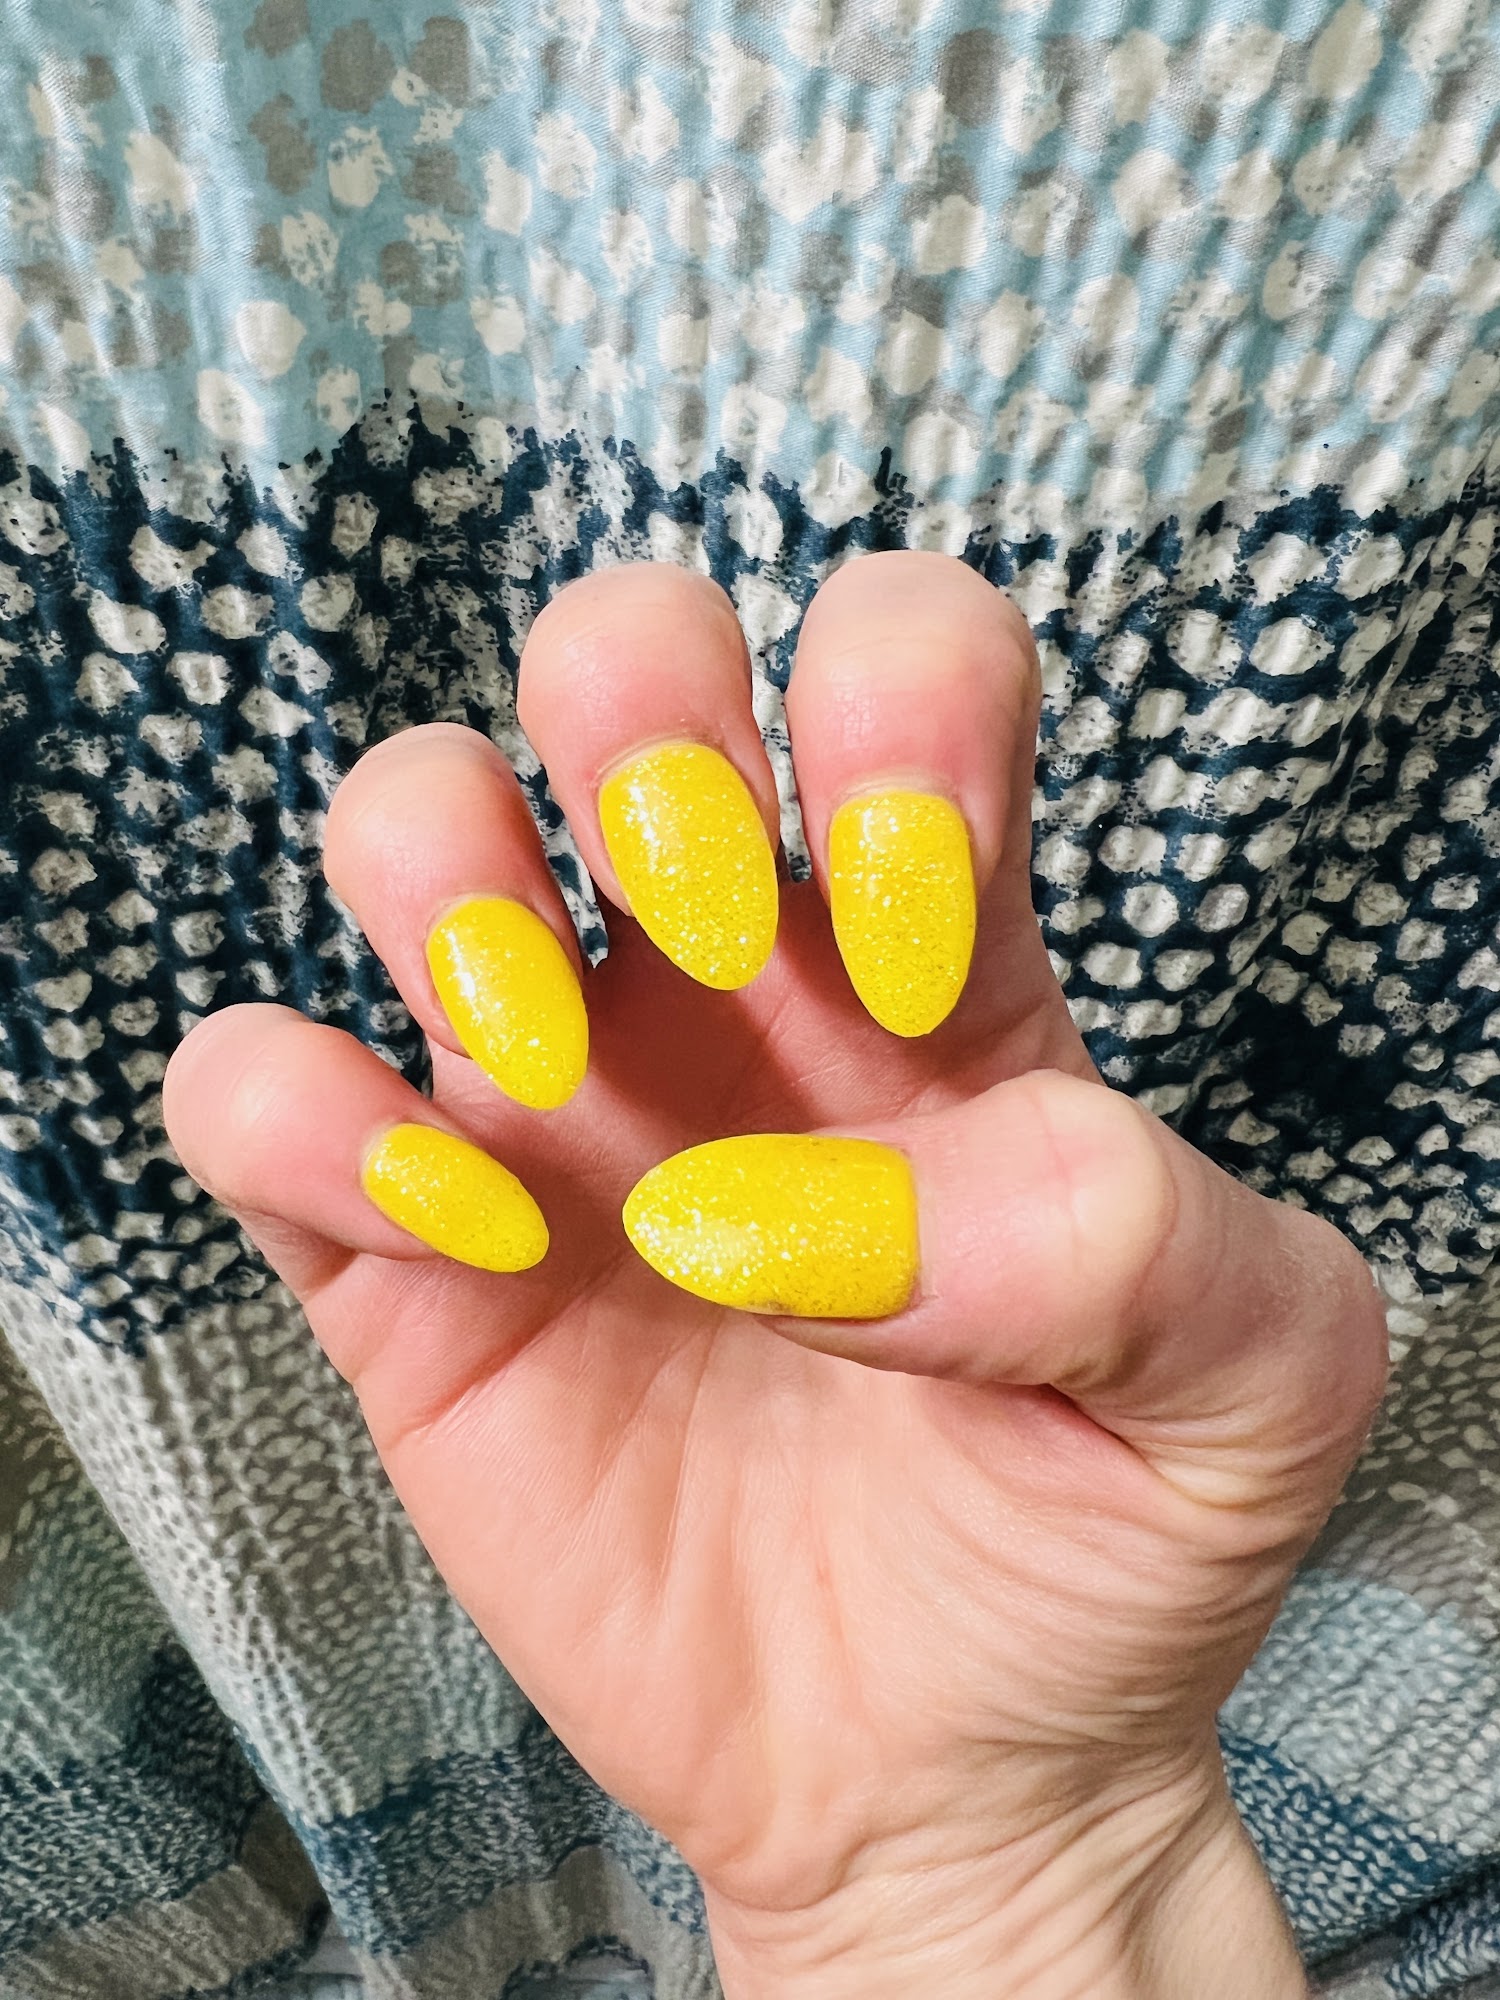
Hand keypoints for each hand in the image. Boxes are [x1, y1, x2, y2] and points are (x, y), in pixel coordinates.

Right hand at [164, 555, 1385, 1996]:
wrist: (944, 1772)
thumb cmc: (1101, 1538)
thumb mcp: (1247, 1384)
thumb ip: (1132, 1234)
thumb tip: (843, 1201)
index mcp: (934, 957)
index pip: (900, 659)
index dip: (896, 722)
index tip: (920, 964)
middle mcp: (724, 990)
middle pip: (620, 658)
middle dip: (641, 713)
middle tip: (714, 933)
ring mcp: (552, 1108)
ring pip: (408, 820)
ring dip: (447, 874)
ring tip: (550, 1062)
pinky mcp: (407, 1258)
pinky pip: (254, 1096)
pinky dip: (301, 1119)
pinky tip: (453, 1238)